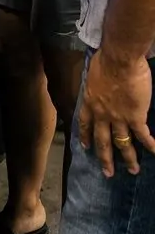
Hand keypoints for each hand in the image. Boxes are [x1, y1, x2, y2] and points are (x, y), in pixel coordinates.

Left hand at [78, 49, 154, 175]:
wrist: (119, 60)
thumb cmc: (105, 60)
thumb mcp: (92, 74)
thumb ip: (95, 84)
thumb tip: (98, 83)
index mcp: (90, 102)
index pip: (84, 123)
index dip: (85, 136)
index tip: (86, 147)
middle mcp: (102, 115)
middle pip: (102, 141)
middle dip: (105, 158)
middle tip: (108, 172)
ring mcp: (119, 118)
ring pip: (122, 143)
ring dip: (129, 158)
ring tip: (133, 170)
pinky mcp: (135, 117)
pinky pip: (143, 135)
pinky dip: (150, 145)